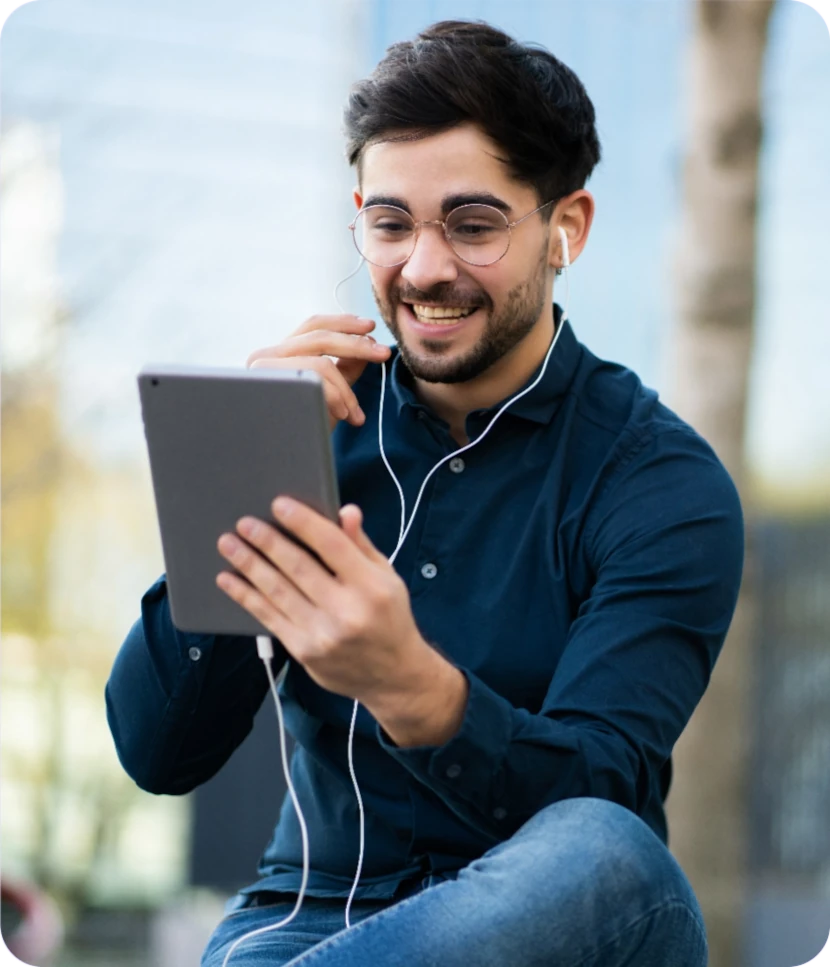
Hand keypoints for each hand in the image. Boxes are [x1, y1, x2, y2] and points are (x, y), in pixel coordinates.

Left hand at [215, 498, 431, 708]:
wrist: (393, 675)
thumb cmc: (389, 618)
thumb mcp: (386, 577)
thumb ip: (361, 545)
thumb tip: (345, 511)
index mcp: (372, 587)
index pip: (332, 545)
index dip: (303, 522)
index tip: (279, 504)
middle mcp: (347, 611)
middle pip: (299, 567)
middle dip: (267, 542)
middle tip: (244, 523)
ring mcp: (323, 634)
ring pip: (278, 591)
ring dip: (249, 565)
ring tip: (228, 544)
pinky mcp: (304, 651)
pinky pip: (268, 617)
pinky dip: (246, 596)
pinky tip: (229, 580)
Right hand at [246, 315, 390, 430]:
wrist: (282, 465)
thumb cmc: (302, 431)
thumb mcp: (330, 395)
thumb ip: (344, 369)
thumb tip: (368, 343)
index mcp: (279, 354)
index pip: (313, 325)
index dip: (343, 322)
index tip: (371, 328)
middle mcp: (264, 356)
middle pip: (319, 336)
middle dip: (357, 345)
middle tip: (384, 355)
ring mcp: (261, 370)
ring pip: (319, 363)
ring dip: (346, 390)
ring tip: (355, 414)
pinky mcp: (266, 386)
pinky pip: (313, 381)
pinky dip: (335, 396)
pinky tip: (343, 415)